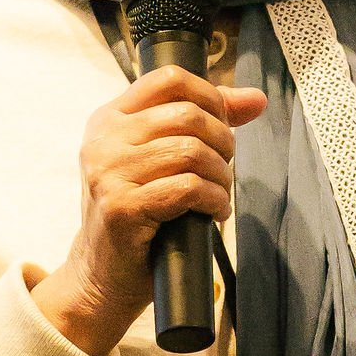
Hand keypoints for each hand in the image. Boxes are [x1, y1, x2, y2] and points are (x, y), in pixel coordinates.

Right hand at [33, 67, 266, 355]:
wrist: (100, 276)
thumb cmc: (136, 214)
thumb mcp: (158, 159)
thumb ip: (202, 122)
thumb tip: (255, 98)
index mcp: (109, 119)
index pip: (168, 79)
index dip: (210, 95)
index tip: (224, 123)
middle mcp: (104, 140)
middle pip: (188, 115)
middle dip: (222, 141)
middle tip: (224, 168)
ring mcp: (108, 174)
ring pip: (192, 151)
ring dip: (221, 175)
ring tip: (219, 193)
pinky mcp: (122, 208)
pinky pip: (189, 188)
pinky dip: (214, 200)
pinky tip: (213, 212)